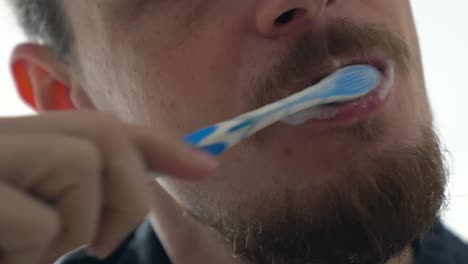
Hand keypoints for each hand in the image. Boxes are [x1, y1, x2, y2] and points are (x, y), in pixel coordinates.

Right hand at [0, 111, 217, 263]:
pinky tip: (3, 255)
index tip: (207, 165)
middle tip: (96, 243)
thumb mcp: (44, 221)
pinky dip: (33, 251)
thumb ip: (92, 199)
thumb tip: (189, 177)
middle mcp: (1, 138)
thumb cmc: (6, 238)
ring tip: (24, 252)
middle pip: (103, 133)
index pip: (104, 127)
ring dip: (70, 226)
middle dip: (126, 192)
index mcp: (20, 147)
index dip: (158, 143)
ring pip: (81, 163)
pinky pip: (43, 220)